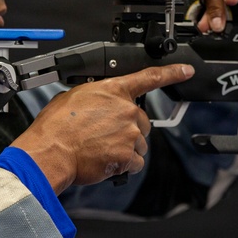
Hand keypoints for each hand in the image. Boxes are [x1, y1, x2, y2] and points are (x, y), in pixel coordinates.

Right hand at [11, 64, 194, 192]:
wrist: (51, 150)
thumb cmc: (56, 127)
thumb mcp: (72, 97)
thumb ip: (94, 98)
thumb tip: (95, 106)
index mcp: (113, 90)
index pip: (149, 77)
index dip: (171, 73)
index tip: (185, 71)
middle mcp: (126, 109)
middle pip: (142, 122)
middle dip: (129, 130)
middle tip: (106, 137)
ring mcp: (130, 132)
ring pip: (139, 144)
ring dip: (125, 149)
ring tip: (100, 150)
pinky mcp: (129, 154)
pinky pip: (135, 163)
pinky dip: (123, 165)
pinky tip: (106, 161)